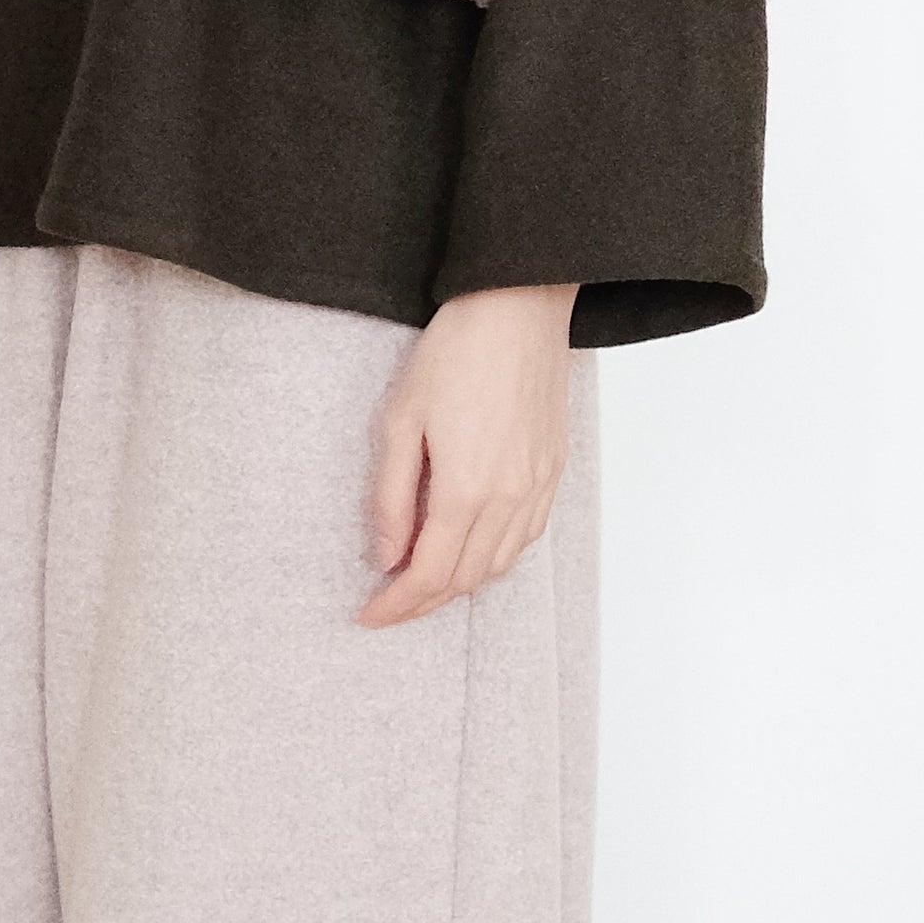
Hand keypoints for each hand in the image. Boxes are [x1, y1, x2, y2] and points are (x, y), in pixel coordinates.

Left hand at [360, 282, 575, 628]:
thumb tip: (387, 554)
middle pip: (466, 579)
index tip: (368, 616)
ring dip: (461, 585)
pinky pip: (527, 537)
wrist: (518, 306)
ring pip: (501, 565)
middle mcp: (510, 498)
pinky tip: (472, 551)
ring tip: (424, 583)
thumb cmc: (455, 352)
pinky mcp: (554, 469)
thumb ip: (390, 496)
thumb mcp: (399, 420)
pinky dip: (496, 559)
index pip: (430, 574)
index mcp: (466, 489)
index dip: (397, 605)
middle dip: (424, 602)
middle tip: (389, 605)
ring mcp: (538, 485)